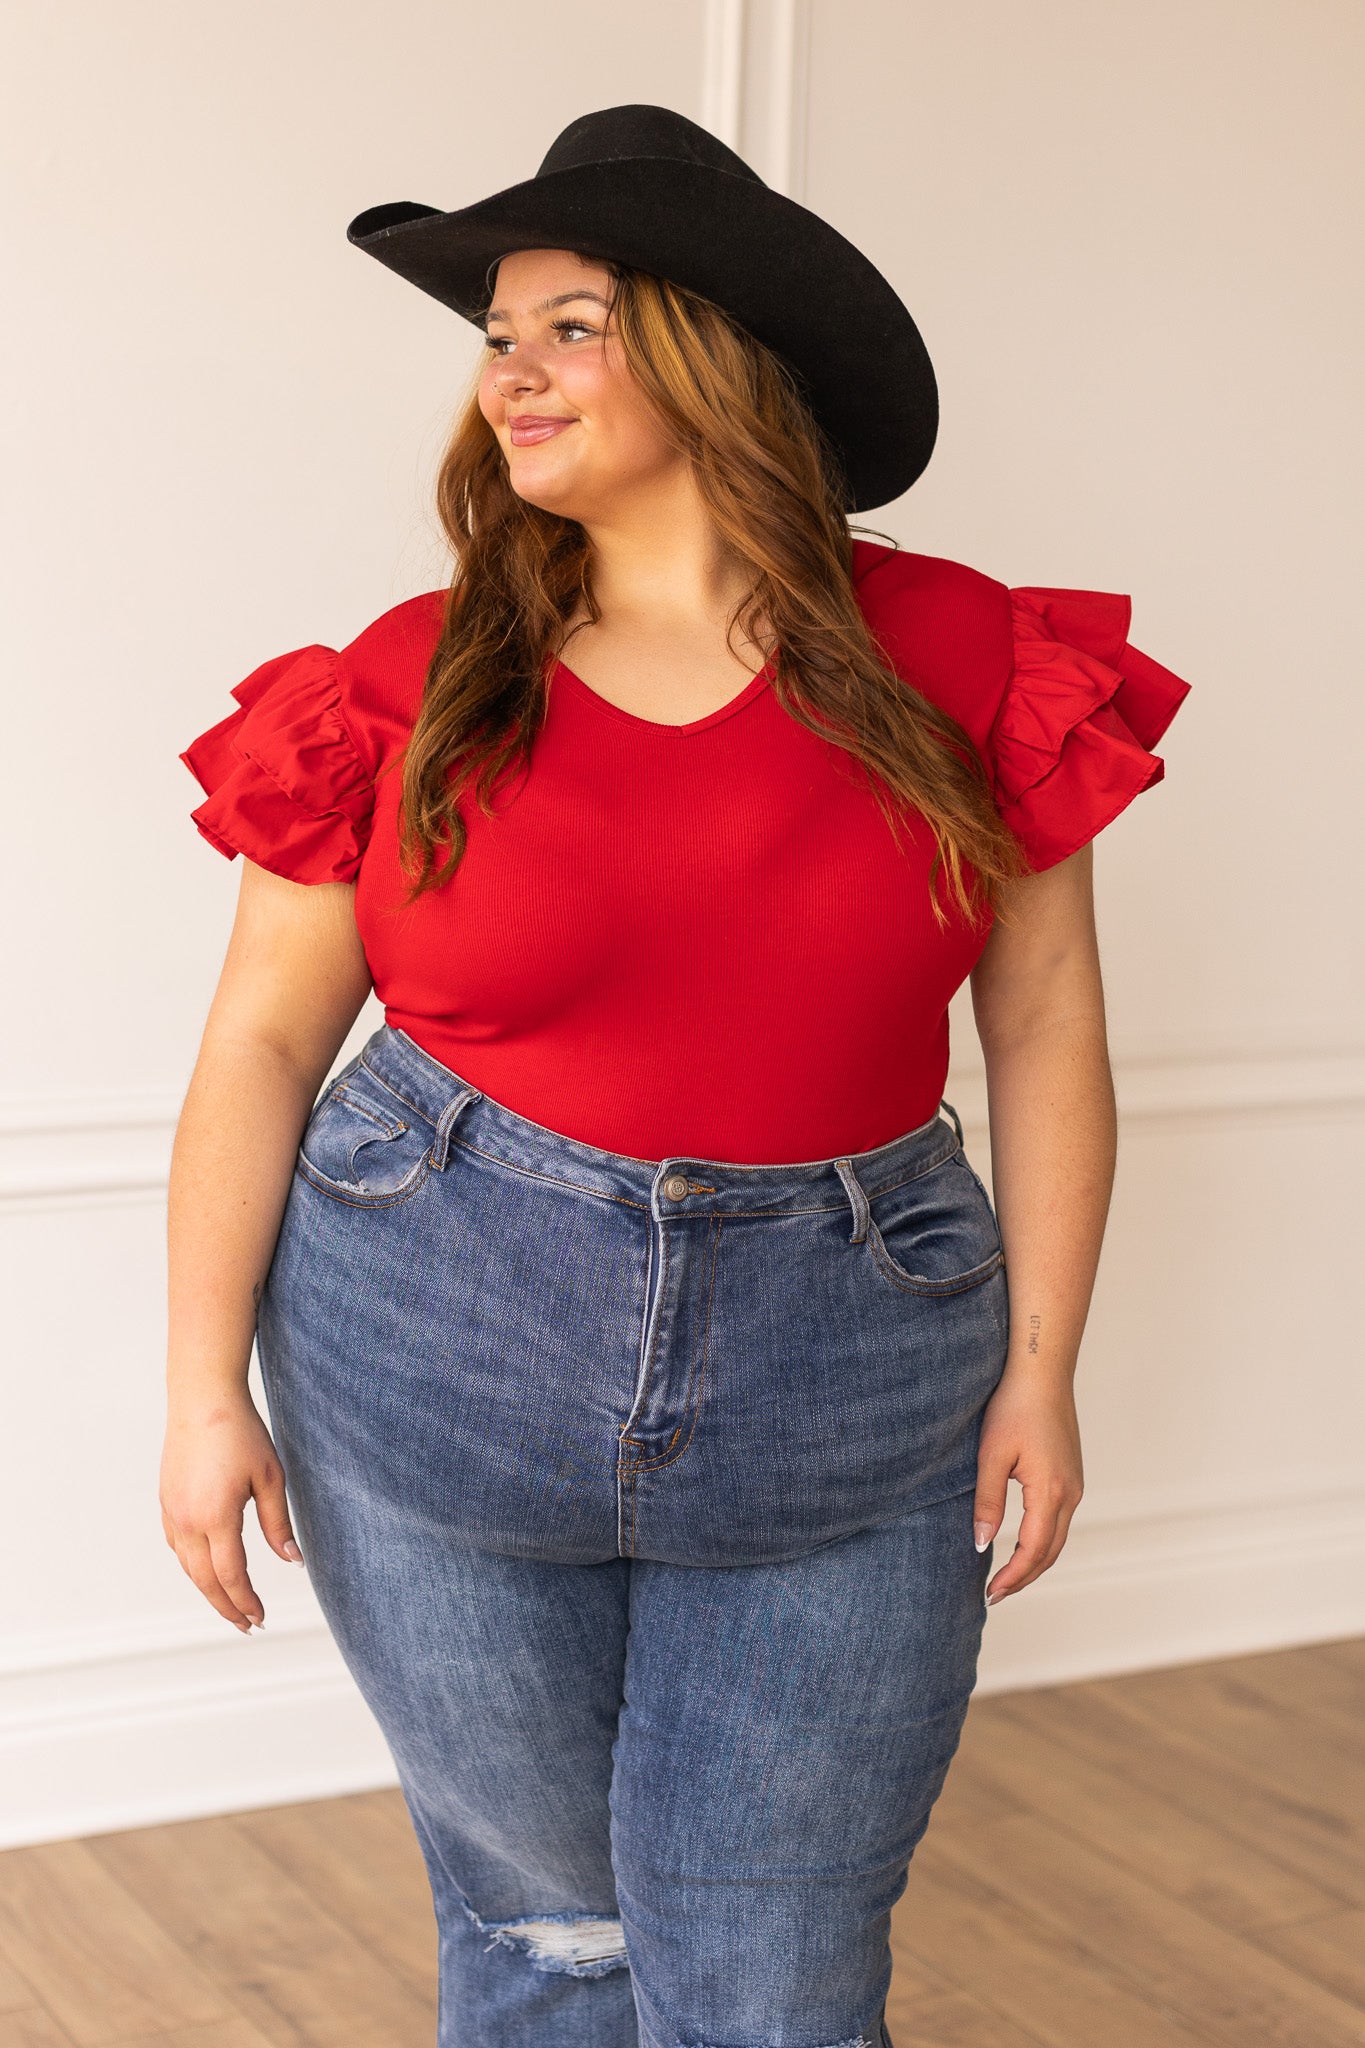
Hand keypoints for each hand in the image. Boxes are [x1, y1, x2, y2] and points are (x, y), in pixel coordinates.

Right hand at [159, 1391, 300, 1632]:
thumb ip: (278, 1523)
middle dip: (227, 1607)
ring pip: (188, 1566)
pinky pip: (176, 1546)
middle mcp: (187, 1521)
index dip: (246, 1601)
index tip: (261, 1618)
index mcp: (215, 1517)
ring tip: (230, 1604)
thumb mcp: (270, 1477)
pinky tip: (206, 1569)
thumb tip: (292, 1561)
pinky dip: (192, 1566)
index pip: (231, 1575)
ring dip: (208, 1590)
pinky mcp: (166, 1501)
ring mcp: (172, 1512)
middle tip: (248, 1625)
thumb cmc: (241, 1433)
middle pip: (205, 1580)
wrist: (202, 1399)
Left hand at [973, 1365, 1083, 1603]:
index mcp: (1050, 1492)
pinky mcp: (1071, 1475)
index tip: (991, 1594)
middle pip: (1050, 1552)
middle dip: (1024, 1577)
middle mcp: (1070, 1494)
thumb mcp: (991, 1455)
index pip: (1034, 1551)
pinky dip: (1043, 1541)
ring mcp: (1074, 1484)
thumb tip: (982, 1545)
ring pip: (1058, 1537)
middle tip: (996, 1595)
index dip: (1013, 1577)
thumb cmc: (1013, 1407)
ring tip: (1007, 1577)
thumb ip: (987, 1503)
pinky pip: (1059, 1520)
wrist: (1042, 1373)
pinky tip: (1023, 1542)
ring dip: (1035, 1561)